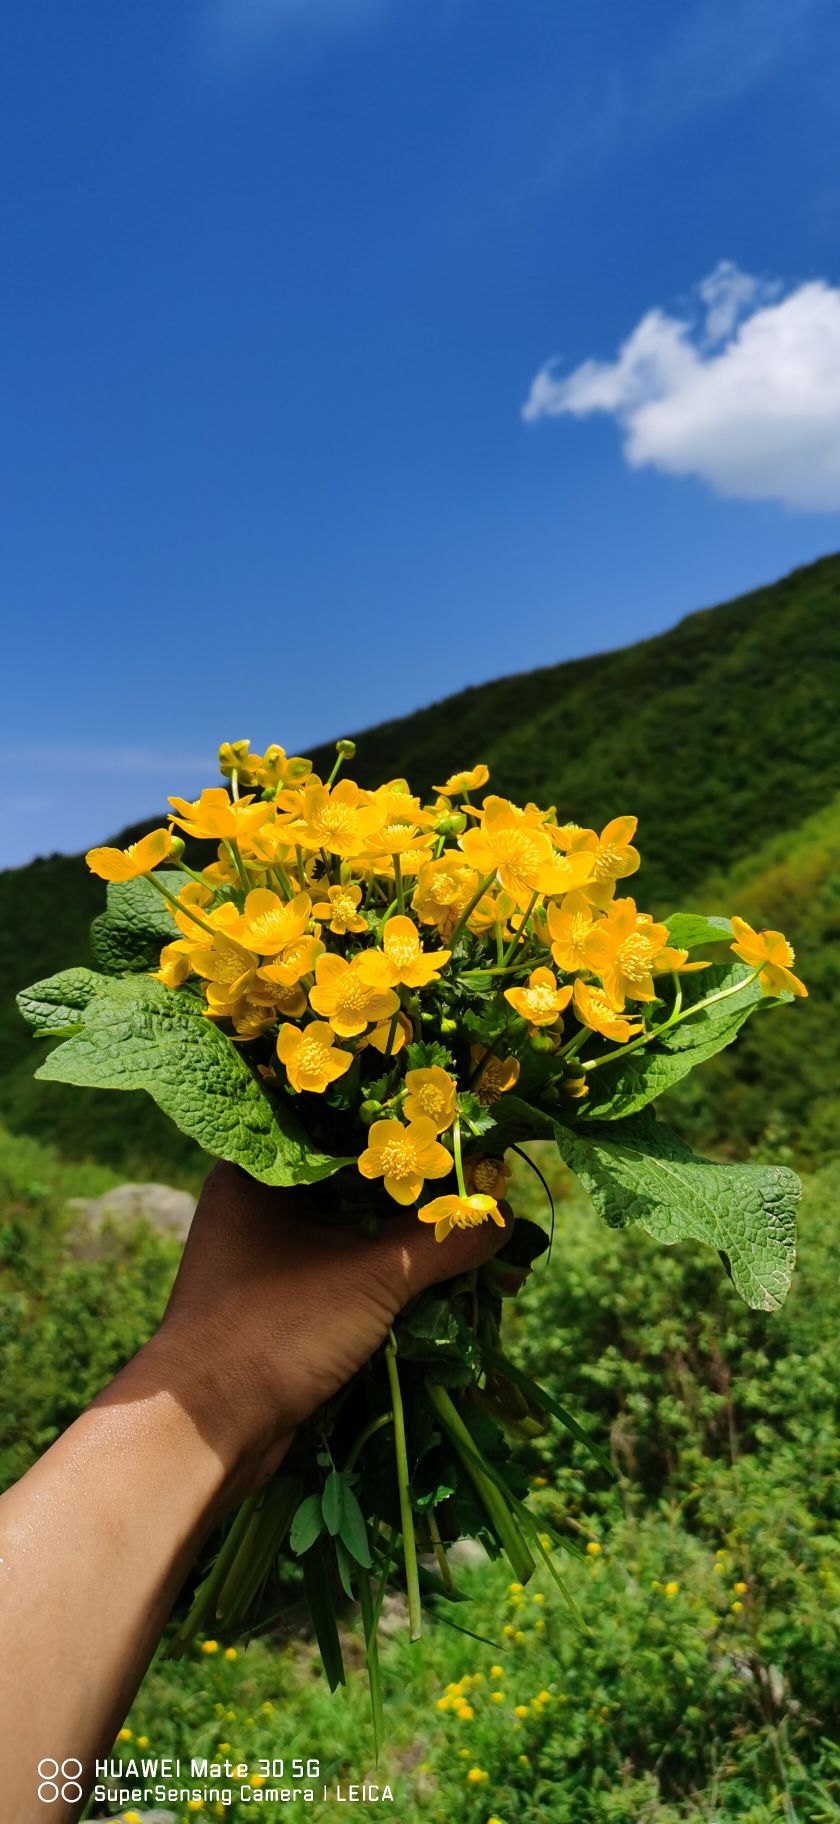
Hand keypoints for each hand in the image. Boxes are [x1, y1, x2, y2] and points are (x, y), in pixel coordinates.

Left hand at [148, 1163, 510, 1496]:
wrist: (204, 1428)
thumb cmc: (277, 1325)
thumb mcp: (372, 1274)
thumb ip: (441, 1240)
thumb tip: (506, 1217)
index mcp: (258, 1170)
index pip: (343, 1128)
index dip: (404, 1134)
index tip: (461, 1140)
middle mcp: (253, 1204)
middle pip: (351, 1185)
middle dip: (413, 1198)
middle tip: (476, 1195)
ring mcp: (261, 1259)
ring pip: (347, 1236)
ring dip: (402, 1245)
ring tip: (466, 1243)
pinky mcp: (274, 1307)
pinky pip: (339, 1277)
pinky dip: (382, 1282)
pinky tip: (432, 1285)